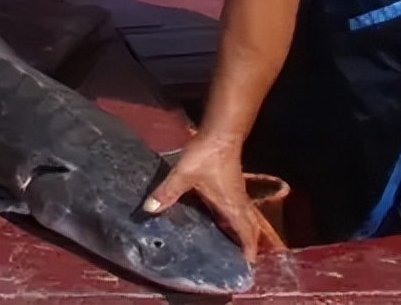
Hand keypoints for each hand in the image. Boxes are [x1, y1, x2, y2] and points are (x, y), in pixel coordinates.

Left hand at [142, 136, 262, 263]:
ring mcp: (237, 192)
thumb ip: (167, 192)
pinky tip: (220, 219)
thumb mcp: (183, 175)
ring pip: (245, 217)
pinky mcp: (232, 183)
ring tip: (231, 246)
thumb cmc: (206, 155)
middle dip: (247, 244)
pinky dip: (235, 219)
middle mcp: (238, 201)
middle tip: (240, 261)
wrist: (221, 131)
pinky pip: (238, 208)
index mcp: (231, 205)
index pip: (246, 233)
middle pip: (250, 228)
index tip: (247, 269)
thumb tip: (149, 209)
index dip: (249, 251)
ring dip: (242, 231)